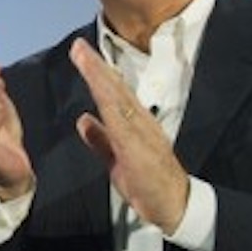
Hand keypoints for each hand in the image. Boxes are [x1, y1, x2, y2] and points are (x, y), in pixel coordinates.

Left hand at [68, 38, 189, 232]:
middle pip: (115, 89)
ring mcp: (141, 134)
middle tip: (78, 45)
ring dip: (100, 78)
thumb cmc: (147, 183)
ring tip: (85, 59)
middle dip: (96, 66)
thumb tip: (82, 119)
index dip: (96, 72)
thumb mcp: (115, 158)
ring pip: (118, 99)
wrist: (173, 204)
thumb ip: (99, 138)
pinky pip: (123, 124)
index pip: (112, 93)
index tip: (80, 53)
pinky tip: (100, 92)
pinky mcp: (139, 149)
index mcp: (133, 124)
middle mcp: (140, 123)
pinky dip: (111, 106)